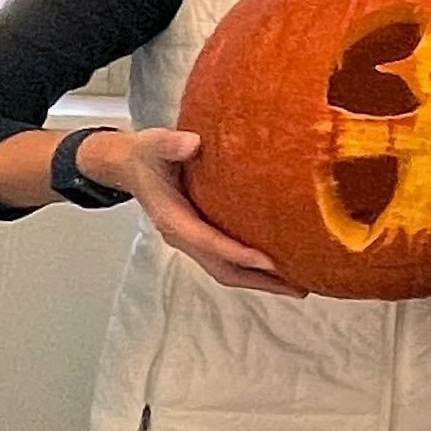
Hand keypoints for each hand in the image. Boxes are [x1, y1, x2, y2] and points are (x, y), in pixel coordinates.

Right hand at [97, 128, 304, 296]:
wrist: (131, 165)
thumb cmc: (146, 155)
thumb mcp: (154, 144)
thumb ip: (171, 144)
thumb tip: (192, 143)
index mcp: (173, 219)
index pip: (209, 242)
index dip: (239, 254)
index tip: (270, 261)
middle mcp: (183, 236)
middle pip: (223, 268)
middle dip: (260, 280)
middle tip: (299, 287)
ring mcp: (192, 240)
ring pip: (227, 269)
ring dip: (261, 280)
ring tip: (298, 285)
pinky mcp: (200, 237)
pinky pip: (228, 259)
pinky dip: (253, 268)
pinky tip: (281, 267)